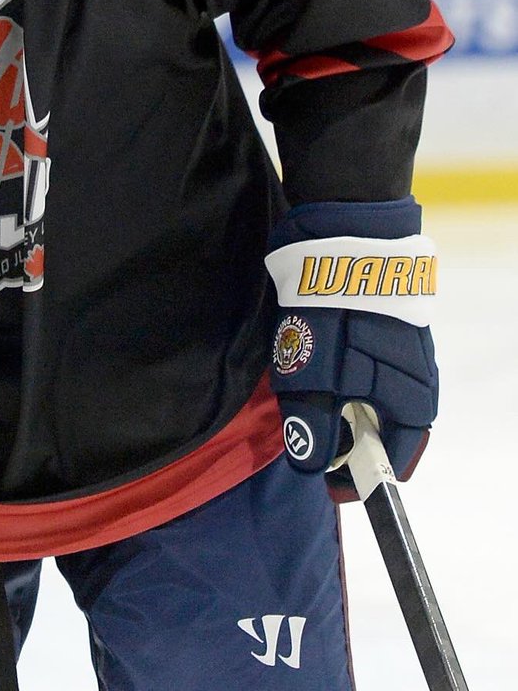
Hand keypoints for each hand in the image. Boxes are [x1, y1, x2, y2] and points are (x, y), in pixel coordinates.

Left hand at [264, 197, 438, 496]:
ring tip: (304, 391)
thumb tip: (314, 465)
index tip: (330, 488)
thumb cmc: (335, 310)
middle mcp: (417, 379)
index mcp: (411, 402)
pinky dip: (340, 372)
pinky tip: (314, 357)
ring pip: (369, 394)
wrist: (346, 233)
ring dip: (339, 401)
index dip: (359, 479)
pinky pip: (364, 362)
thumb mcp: (315, 376)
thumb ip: (315, 424)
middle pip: (380, 427)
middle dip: (344, 437)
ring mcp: (404, 348)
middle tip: (307, 433)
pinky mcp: (385, 321)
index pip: (393, 460)